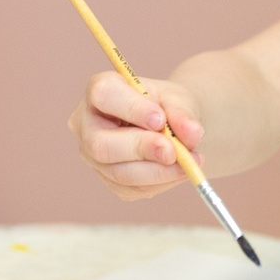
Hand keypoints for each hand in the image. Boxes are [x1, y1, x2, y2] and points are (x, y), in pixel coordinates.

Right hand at [69, 69, 205, 199]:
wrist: (168, 126)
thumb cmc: (165, 106)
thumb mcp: (177, 99)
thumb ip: (183, 113)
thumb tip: (192, 134)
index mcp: (99, 91)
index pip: (103, 95)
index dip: (131, 108)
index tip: (159, 119)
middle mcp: (86, 125)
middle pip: (101, 145)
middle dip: (141, 149)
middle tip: (173, 152)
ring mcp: (94, 157)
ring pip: (119, 173)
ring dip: (158, 171)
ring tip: (189, 162)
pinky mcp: (109, 180)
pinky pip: (134, 188)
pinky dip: (162, 181)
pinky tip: (180, 171)